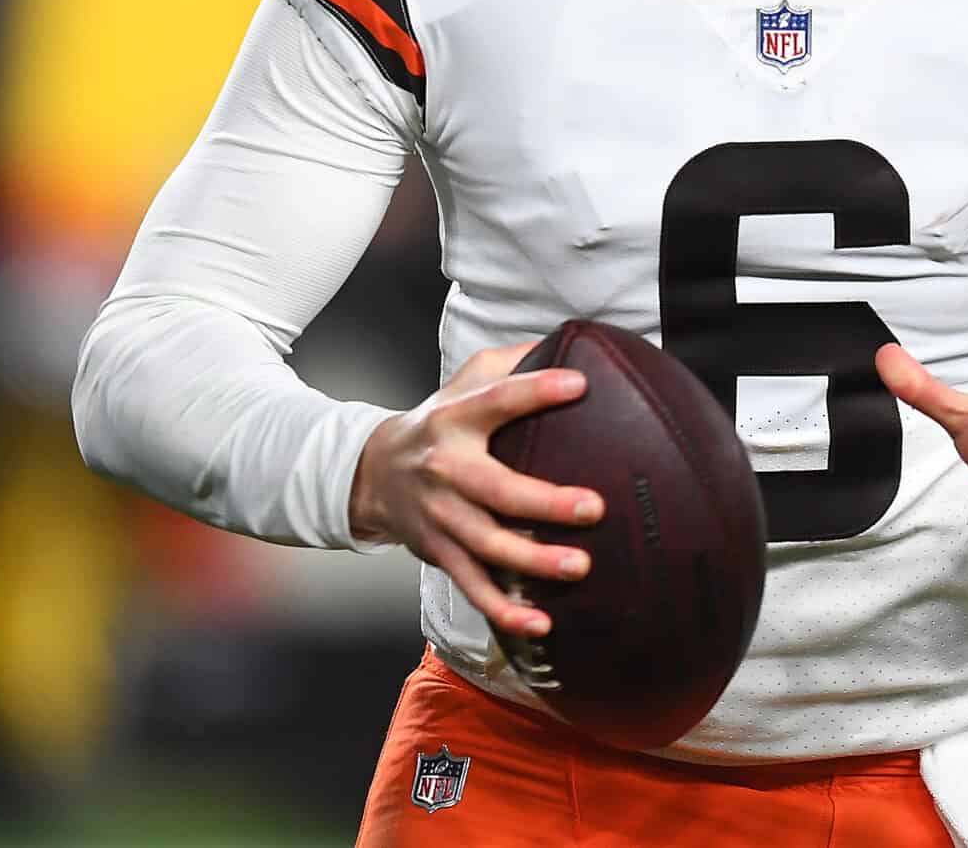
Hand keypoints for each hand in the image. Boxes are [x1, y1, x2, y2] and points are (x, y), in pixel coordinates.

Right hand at [349, 342, 603, 638]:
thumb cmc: (438, 420)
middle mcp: (445, 468)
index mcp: (456, 418)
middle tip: (594, 507)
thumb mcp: (464, 381)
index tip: (579, 385)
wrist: (373, 471)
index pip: (497, 399)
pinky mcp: (439, 552)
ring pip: (486, 545)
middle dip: (545, 502)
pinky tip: (541, 624)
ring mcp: (440, 516)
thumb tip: (572, 342)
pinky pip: (473, 586)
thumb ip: (511, 362)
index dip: (536, 391)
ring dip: (533, 560)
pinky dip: (505, 610)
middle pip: (496, 489)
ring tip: (579, 567)